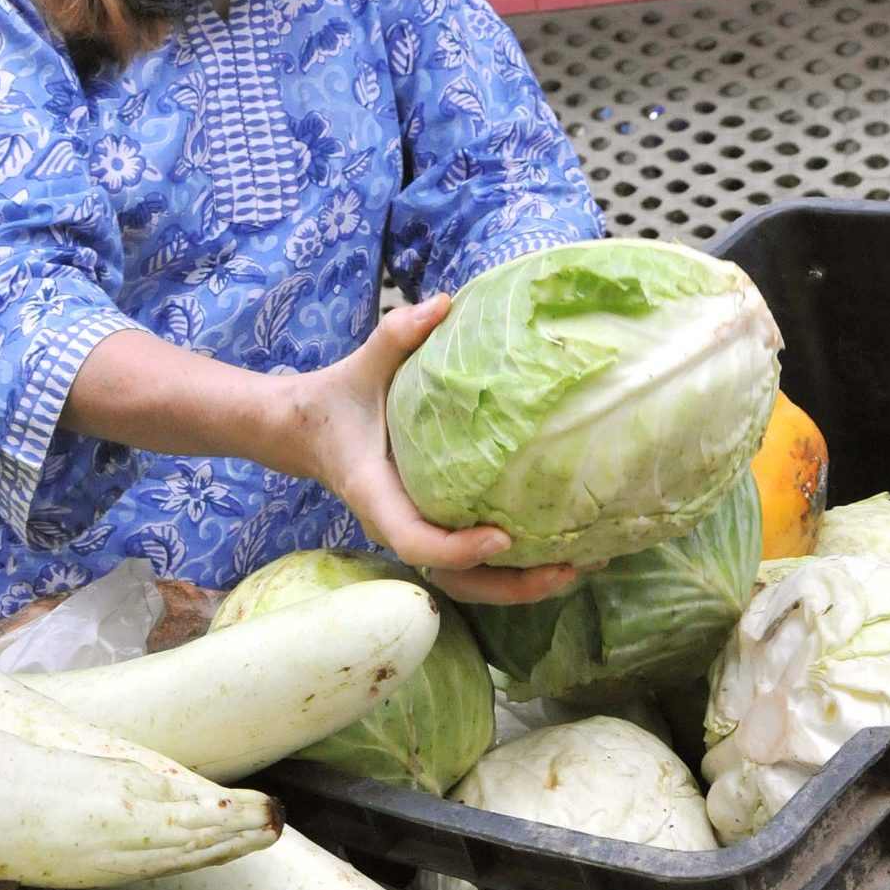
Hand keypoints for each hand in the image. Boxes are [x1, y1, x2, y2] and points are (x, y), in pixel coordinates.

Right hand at [278, 294, 580, 607]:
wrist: (309, 432)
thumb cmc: (338, 401)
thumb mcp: (361, 366)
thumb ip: (395, 336)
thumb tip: (441, 304)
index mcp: (377, 496)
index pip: (414, 540)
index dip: (458, 547)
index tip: (502, 535)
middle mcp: (399, 526)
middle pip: (455, 581)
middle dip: (511, 585)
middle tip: (567, 567)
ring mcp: (419, 534)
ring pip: (470, 583)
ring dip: (523, 585)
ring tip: (580, 566)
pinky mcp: (435, 530)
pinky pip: (475, 564)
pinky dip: (517, 567)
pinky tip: (565, 550)